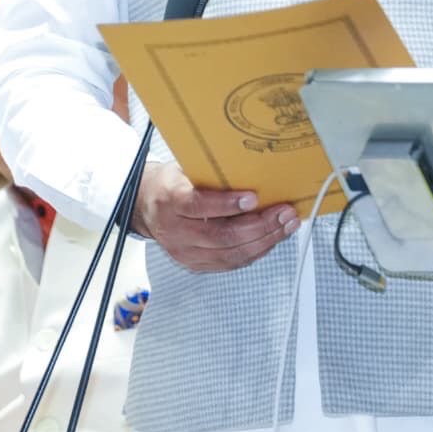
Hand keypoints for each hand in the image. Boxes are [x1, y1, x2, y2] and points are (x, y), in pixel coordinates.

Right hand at [132, 161, 300, 272]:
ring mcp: (185, 252)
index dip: (227, 204)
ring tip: (285, 226)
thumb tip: (252, 167)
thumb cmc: (171, 183)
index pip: (197, 206)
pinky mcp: (195, 264)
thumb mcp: (185, 169)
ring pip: (230, 254)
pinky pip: (230, 263)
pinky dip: (255, 251)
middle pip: (221, 235)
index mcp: (169, 201)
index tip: (253, 198)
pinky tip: (271, 239)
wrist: (146, 206)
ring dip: (264, 241)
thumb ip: (211, 173)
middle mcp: (175, 231)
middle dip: (259, 226)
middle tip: (283, 213)